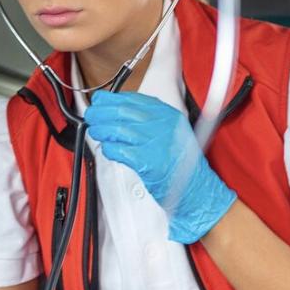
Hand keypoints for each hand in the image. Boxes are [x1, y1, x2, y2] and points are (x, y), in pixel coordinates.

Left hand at [84, 90, 235, 243]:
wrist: (197, 190)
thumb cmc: (182, 166)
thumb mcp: (172, 135)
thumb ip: (150, 123)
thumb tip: (120, 114)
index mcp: (169, 116)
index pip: (135, 100)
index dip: (113, 99)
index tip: (101, 100)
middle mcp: (163, 126)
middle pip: (124, 112)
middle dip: (103, 112)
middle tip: (92, 114)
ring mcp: (156, 143)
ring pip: (119, 130)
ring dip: (102, 129)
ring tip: (95, 130)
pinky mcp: (148, 162)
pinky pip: (120, 151)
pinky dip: (110, 149)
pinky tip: (107, 149)